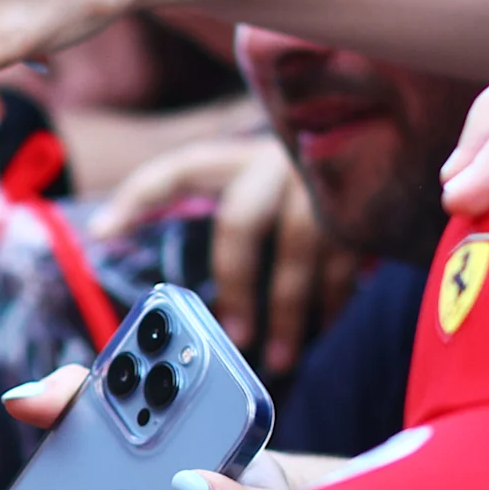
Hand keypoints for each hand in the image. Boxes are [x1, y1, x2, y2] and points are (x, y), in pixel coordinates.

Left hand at [96, 133, 354, 373]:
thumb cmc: (299, 184)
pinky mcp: (367, 203)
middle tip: (231, 337)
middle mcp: (277, 161)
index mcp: (238, 159)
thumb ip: (194, 207)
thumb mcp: (255, 185)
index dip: (137, 197)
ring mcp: (324, 180)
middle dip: (234, 285)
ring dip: (288, 310)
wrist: (388, 130)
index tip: (100, 233)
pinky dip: (334, 300)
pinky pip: (346, 259)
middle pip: (241, 222)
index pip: (180, 170)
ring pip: (299, 247)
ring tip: (279, 359)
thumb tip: (106, 234)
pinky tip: (325, 328)